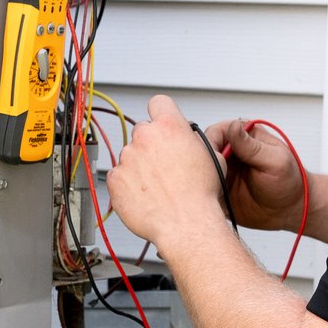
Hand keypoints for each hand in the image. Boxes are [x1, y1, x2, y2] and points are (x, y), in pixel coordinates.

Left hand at [106, 95, 226, 249]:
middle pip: (143, 131)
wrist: (186, 224)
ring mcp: (127, 157)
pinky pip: (119, 176)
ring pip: (130, 155)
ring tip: (157, 186)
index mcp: (170, 127)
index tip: (161, 122)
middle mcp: (145, 138)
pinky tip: (144, 196)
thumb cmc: (200, 195)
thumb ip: (193, 141)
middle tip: (164, 165)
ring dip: (140, 166)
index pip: (159, 103)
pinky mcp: (115, 178)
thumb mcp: (211, 157)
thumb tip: (188, 140)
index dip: (161, 113)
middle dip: (152, 145)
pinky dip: (128, 185)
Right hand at [202, 117, 305, 231]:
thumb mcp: (274, 161)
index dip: (211, 144)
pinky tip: (209, 198)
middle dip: (203, 162)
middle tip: (212, 177)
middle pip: (202, 150)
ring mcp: (222, 170)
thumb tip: (233, 126)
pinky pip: (203, 187)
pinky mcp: (218, 188)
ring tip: (211, 189)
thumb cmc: (289, 182)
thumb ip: (252, 146)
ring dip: (201, 177)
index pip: (216, 132)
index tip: (215, 159)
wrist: (289, 211)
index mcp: (243, 137)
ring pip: (199, 168)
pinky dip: (202, 192)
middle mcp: (229, 151)